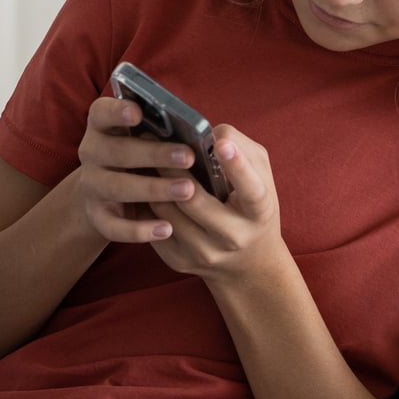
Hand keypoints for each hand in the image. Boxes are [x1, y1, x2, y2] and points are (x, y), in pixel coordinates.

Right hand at [72, 95, 206, 244]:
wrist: (104, 195)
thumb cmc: (138, 157)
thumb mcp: (143, 139)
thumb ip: (161, 132)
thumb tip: (202, 135)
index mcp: (102, 127)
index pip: (101, 112)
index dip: (117, 111)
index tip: (138, 112)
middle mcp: (92, 153)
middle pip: (117, 151)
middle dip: (154, 154)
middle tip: (188, 156)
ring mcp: (92, 186)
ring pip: (118, 187)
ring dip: (153, 189)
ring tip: (188, 190)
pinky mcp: (97, 217)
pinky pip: (114, 226)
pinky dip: (139, 230)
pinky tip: (167, 229)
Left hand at [148, 123, 287, 284]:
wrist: (249, 264)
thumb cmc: (252, 208)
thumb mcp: (261, 178)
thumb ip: (242, 151)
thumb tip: (209, 135)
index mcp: (259, 212)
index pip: (251, 190)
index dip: (238, 167)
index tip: (222, 145)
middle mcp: (233, 236)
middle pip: (194, 201)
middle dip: (170, 168)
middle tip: (150, 139)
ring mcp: (204, 253)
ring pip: (166, 213)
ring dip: (150, 183)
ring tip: (138, 157)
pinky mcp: (179, 261)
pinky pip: (151, 226)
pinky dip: (143, 203)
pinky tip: (138, 185)